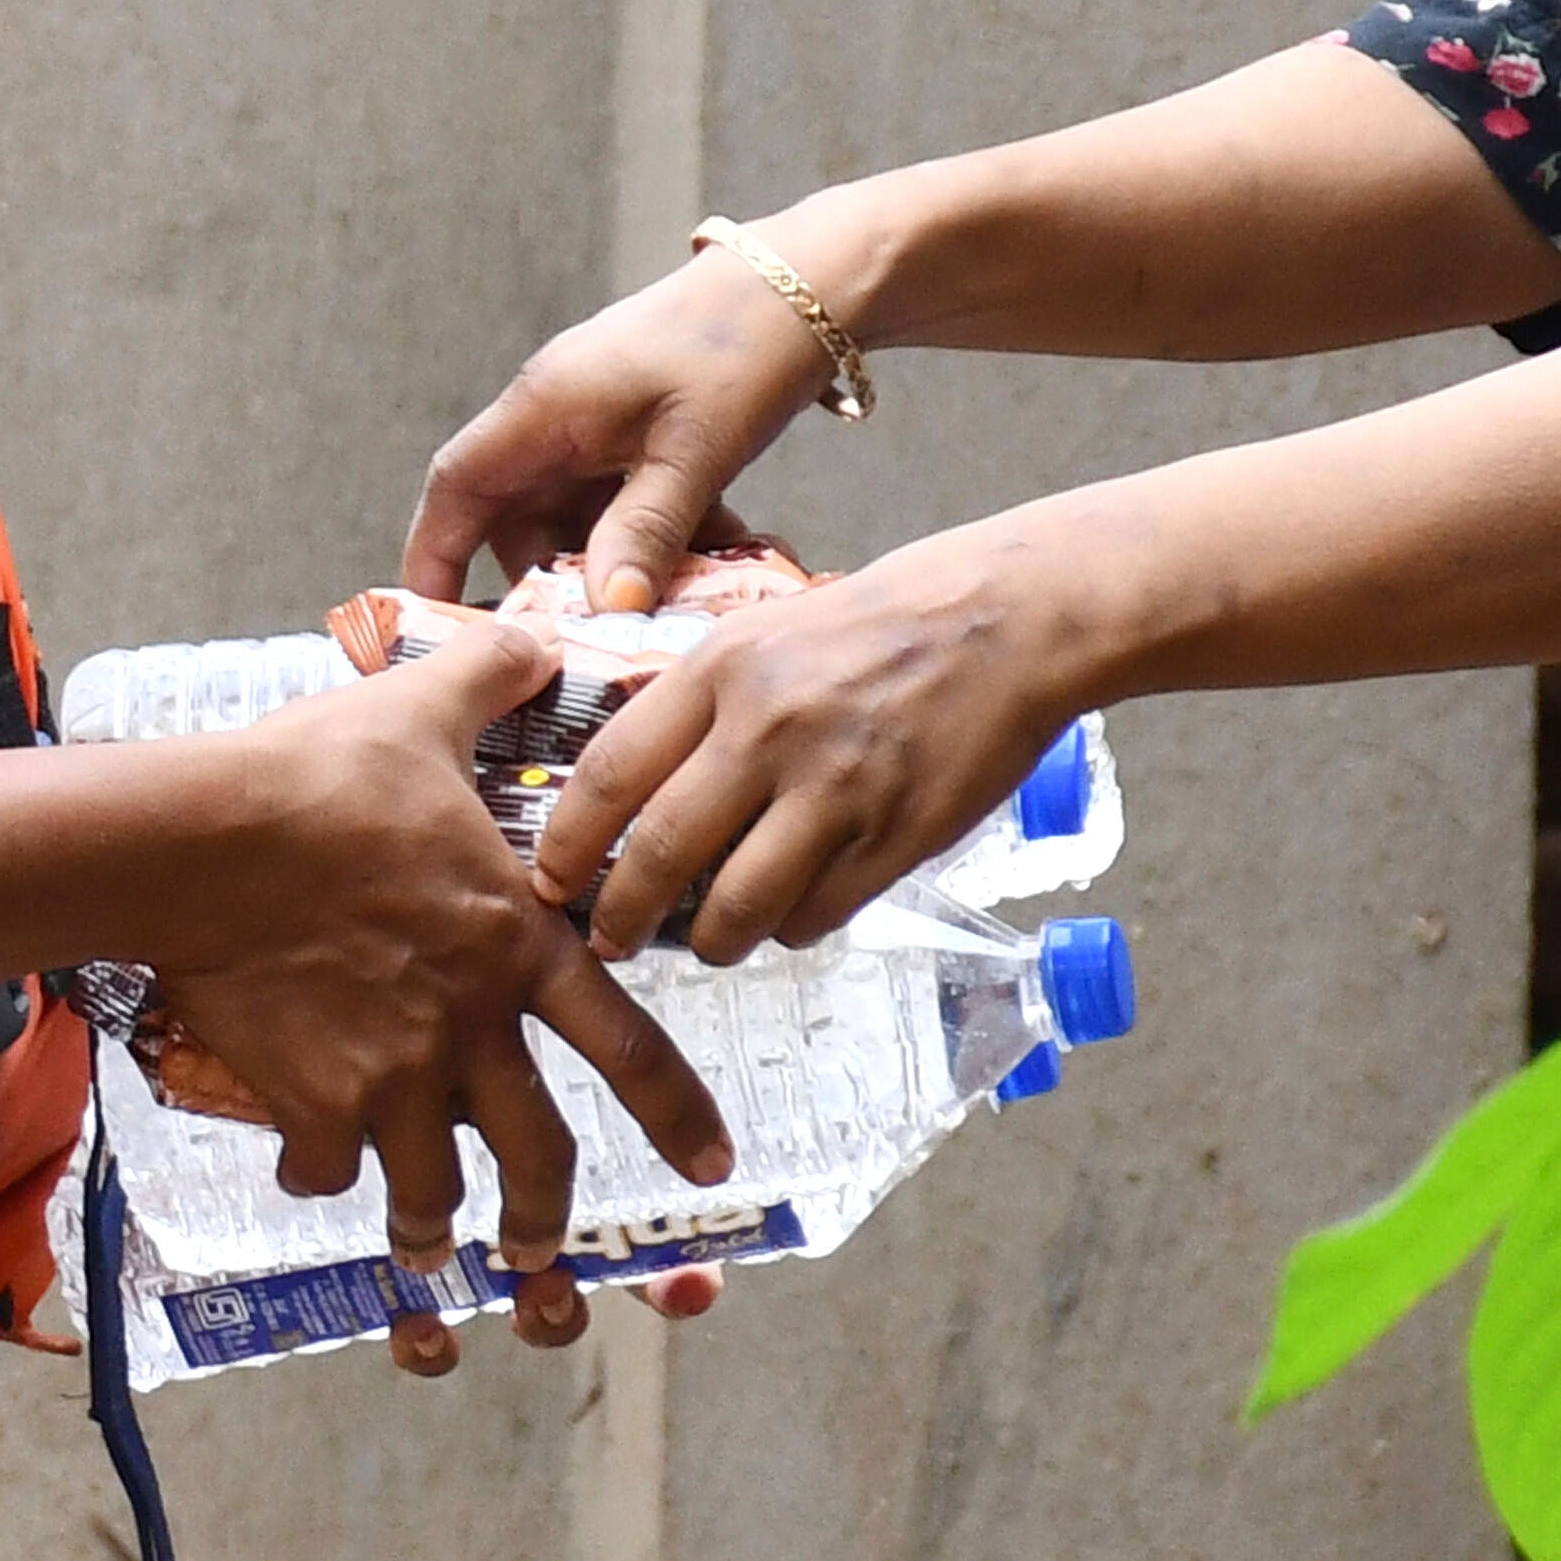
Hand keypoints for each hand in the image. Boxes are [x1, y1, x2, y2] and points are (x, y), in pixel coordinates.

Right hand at [137, 626, 735, 1371]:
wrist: (207, 841)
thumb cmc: (317, 777)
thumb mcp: (421, 710)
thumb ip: (492, 683)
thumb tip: (534, 642)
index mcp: (517, 948)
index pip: (629, 1047)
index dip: (678, 1113)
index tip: (711, 1162)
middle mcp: (471, 1029)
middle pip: (537, 1155)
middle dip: (544, 1220)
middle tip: (541, 1254)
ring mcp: (394, 1076)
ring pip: (430, 1188)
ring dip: (430, 1225)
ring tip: (425, 1244)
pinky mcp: (313, 1103)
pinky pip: (326, 1167)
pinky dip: (319, 1175)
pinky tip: (308, 1166)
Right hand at [405, 242, 833, 614]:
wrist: (814, 282)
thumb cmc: (744, 345)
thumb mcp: (695, 450)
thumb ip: (645, 529)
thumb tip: (606, 610)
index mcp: (545, 407)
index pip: (457, 486)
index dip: (434, 555)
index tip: (438, 622)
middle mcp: (558, 416)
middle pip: (520, 518)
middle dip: (556, 581)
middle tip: (600, 637)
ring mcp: (600, 424)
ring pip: (582, 519)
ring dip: (622, 563)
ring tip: (681, 598)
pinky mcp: (644, 433)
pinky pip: (628, 503)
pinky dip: (661, 537)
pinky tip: (717, 556)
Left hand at [534, 519, 1104, 965]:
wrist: (1012, 619)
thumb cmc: (887, 621)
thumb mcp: (769, 629)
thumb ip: (699, 698)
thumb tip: (630, 779)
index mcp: (723, 669)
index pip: (609, 774)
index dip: (566, 844)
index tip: (548, 880)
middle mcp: (769, 730)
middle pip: (660, 856)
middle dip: (618, 916)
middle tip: (607, 940)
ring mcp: (836, 789)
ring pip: (736, 908)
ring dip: (709, 941)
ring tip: (707, 939)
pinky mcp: (895, 838)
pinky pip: (815, 915)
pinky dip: (791, 927)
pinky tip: (792, 910)